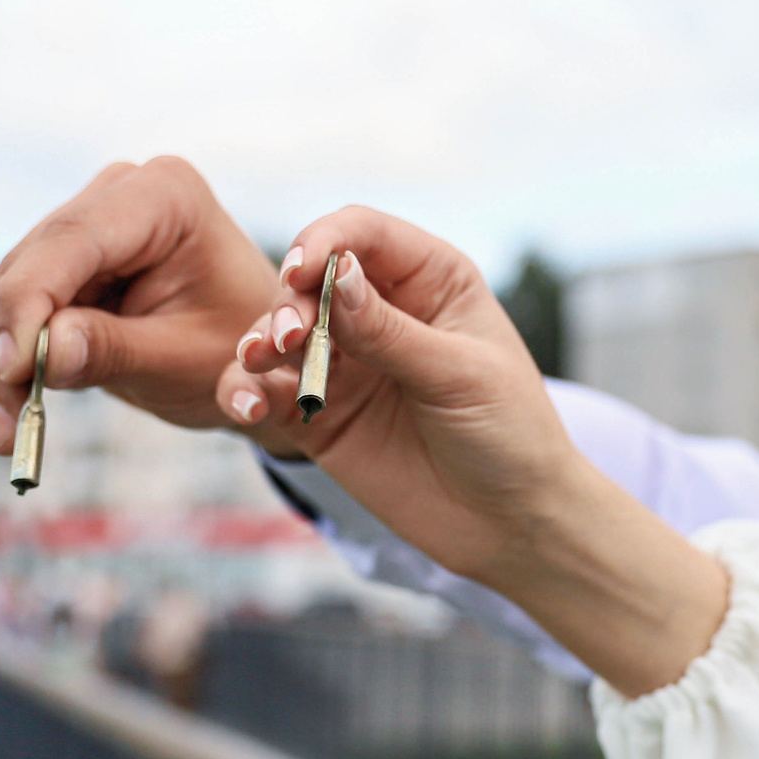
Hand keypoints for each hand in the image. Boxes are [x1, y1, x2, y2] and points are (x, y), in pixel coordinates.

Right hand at [0, 157, 285, 453]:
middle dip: (11, 343)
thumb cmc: (234, 348)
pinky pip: (26, 306)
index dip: (31, 302)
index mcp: (166, 195)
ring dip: (5, 362)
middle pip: (36, 263)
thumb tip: (42, 353)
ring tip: (5, 432)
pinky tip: (7, 417)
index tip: (12, 368)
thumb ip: (112, 350)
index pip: (75, 240)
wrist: (261, 357)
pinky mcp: (74, 258)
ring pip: (19, 288)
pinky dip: (17, 361)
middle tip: (2, 424)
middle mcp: (121, 192)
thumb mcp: (180, 359)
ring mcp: (94, 221)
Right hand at [216, 206, 578, 582]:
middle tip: (287, 337)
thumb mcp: (459, 376)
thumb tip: (335, 275)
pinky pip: (268, 390)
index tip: (301, 270)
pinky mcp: (319, 415)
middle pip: (311, 278)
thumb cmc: (509, 434)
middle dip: (290, 299)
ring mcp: (347, 363)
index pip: (364, 234)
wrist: (510, 523)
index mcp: (431, 280)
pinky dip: (247, 390)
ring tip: (262, 361)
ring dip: (260, 339)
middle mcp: (382, 312)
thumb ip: (391, 332)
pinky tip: (251, 406)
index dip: (325, 241)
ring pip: (280, 331)